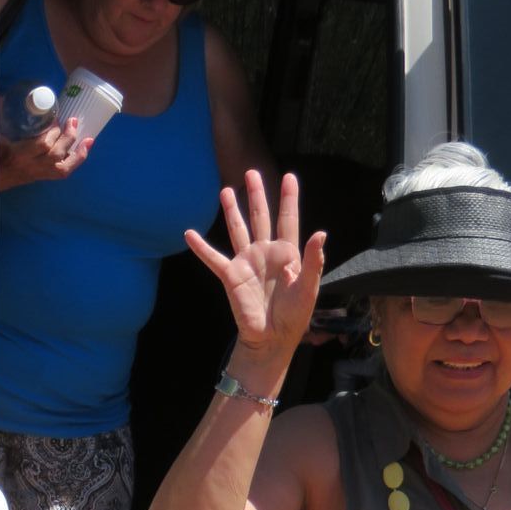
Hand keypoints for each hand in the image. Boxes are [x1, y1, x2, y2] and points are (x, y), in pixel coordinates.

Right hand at [0, 117, 92, 189]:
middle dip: (67, 138)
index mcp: (18, 155)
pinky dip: (76, 160)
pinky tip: (84, 148)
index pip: (41, 145)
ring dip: (77, 153)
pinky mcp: (42, 176)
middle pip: (55, 155)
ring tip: (88, 139)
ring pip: (62, 168)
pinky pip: (62, 172)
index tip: (55, 118)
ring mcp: (38, 174)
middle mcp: (31, 167)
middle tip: (72, 120)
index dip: (52, 132)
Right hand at [184, 170, 325, 358]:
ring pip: (238, 229)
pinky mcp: (230, 276)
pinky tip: (189, 234)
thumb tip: (321, 233)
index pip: (288, 219)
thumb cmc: (294, 316)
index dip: (289, 198)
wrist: (271, 338)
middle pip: (261, 216)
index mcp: (287, 253)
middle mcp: (266, 252)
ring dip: (233, 210)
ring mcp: (246, 262)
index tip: (290, 177)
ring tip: (227, 190)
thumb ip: (314, 260)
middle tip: (252, 171)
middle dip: (257, 194)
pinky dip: (201, 247)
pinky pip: (213, 258)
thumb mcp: (308, 288)